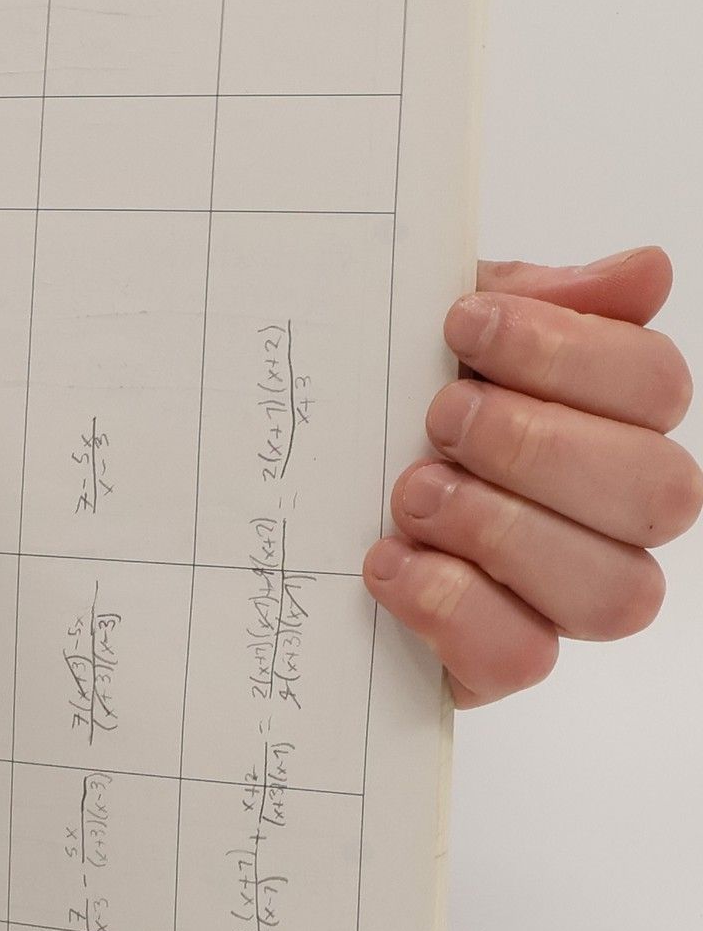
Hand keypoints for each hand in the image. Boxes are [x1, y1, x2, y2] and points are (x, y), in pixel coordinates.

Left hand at [363, 246, 699, 705]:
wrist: (272, 492)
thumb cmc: (374, 406)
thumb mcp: (429, 334)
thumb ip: (528, 300)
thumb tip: (643, 272)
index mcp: (605, 421)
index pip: (654, 386)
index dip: (570, 353)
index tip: (463, 324)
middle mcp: (605, 516)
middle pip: (658, 493)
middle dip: (539, 445)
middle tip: (439, 418)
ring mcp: (559, 597)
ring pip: (616, 591)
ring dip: (504, 530)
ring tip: (411, 492)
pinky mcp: (495, 659)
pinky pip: (523, 658)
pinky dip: (453, 606)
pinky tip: (387, 560)